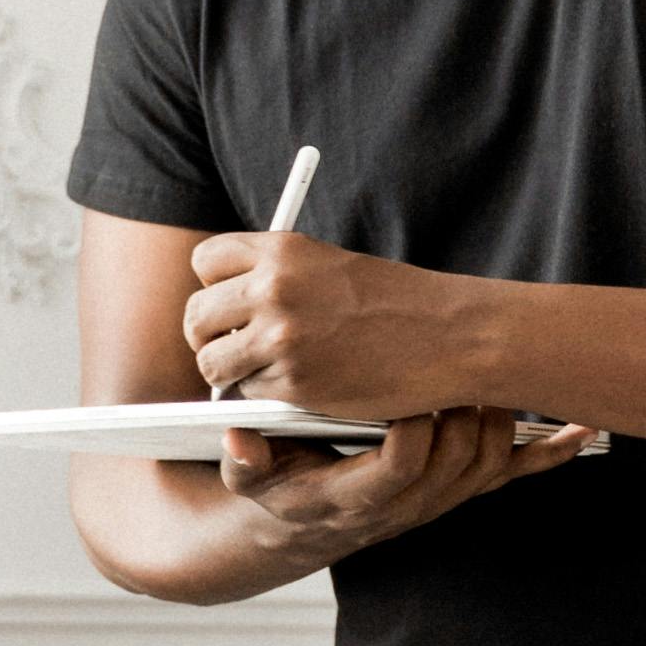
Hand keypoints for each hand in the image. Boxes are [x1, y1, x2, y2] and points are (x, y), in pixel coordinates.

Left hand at [185, 227, 491, 423]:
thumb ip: (278, 276)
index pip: (205, 263)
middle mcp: (273, 288)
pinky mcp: (294, 382)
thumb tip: (225, 305)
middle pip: (197, 317)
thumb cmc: (395, 302)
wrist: (449, 335)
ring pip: (213, 363)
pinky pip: (251, 394)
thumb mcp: (329, 266)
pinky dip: (269, 395)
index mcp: (282, 250)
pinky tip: (305, 383)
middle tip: (232, 348)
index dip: (213, 287)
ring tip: (266, 370)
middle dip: (209, 337)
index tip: (229, 303)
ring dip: (232, 372)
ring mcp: (281, 337)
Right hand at [218, 404, 595, 550]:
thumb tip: (238, 442)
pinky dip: (550, 454)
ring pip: (491, 465)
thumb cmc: (277, 488)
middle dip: (469, 412)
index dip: (414, 427)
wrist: (299, 525)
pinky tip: (581, 430)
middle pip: (460, 461)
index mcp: (360, 500)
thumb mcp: (249, 478)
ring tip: (502, 376)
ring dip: (505, 421)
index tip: (411, 388)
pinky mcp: (458, 491)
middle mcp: (409, 507)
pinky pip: (514, 477)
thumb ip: (243, 462)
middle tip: (468, 366)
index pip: (403, 465)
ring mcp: (440, 500)